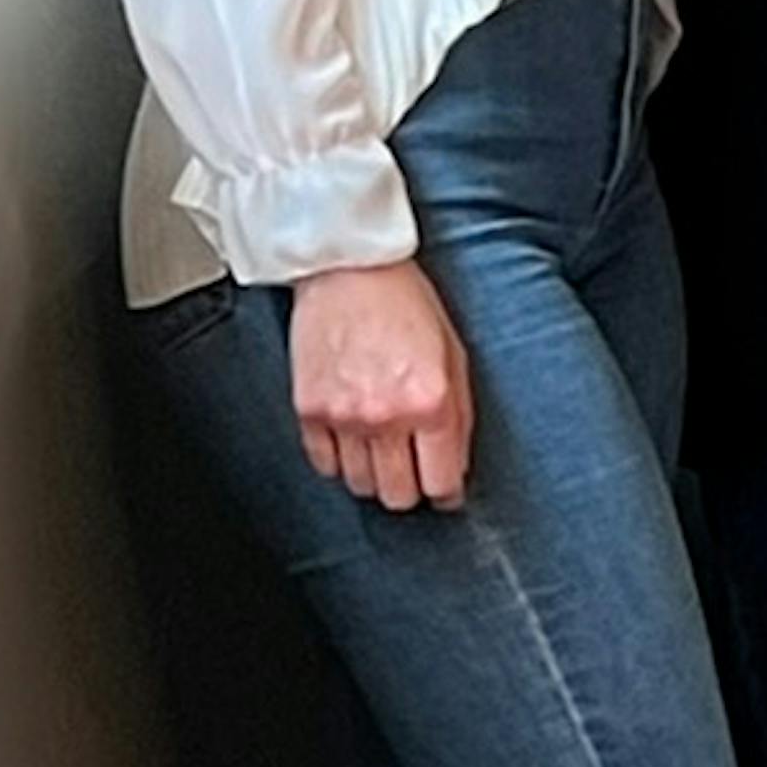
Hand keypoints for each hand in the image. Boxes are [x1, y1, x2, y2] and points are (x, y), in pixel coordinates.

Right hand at [284, 260, 474, 509]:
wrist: (349, 270)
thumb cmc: (405, 303)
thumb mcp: (455, 357)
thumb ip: (458, 418)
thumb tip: (455, 469)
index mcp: (430, 402)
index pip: (441, 483)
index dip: (447, 492)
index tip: (445, 489)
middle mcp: (385, 416)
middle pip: (397, 496)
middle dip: (411, 490)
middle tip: (414, 472)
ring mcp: (342, 415)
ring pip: (360, 485)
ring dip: (375, 476)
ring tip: (383, 450)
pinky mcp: (308, 410)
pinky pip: (323, 465)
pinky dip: (339, 461)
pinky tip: (352, 440)